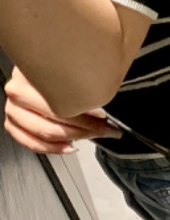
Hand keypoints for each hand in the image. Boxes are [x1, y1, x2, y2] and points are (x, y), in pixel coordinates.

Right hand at [3, 67, 121, 154]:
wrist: (39, 80)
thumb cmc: (58, 77)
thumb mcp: (70, 70)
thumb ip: (82, 81)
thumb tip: (102, 98)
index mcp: (30, 73)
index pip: (60, 94)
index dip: (84, 106)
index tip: (103, 114)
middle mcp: (17, 92)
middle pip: (55, 114)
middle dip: (86, 125)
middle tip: (106, 128)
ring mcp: (13, 110)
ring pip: (46, 131)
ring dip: (75, 137)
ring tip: (94, 135)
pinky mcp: (12, 126)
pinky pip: (33, 143)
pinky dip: (54, 148)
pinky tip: (71, 147)